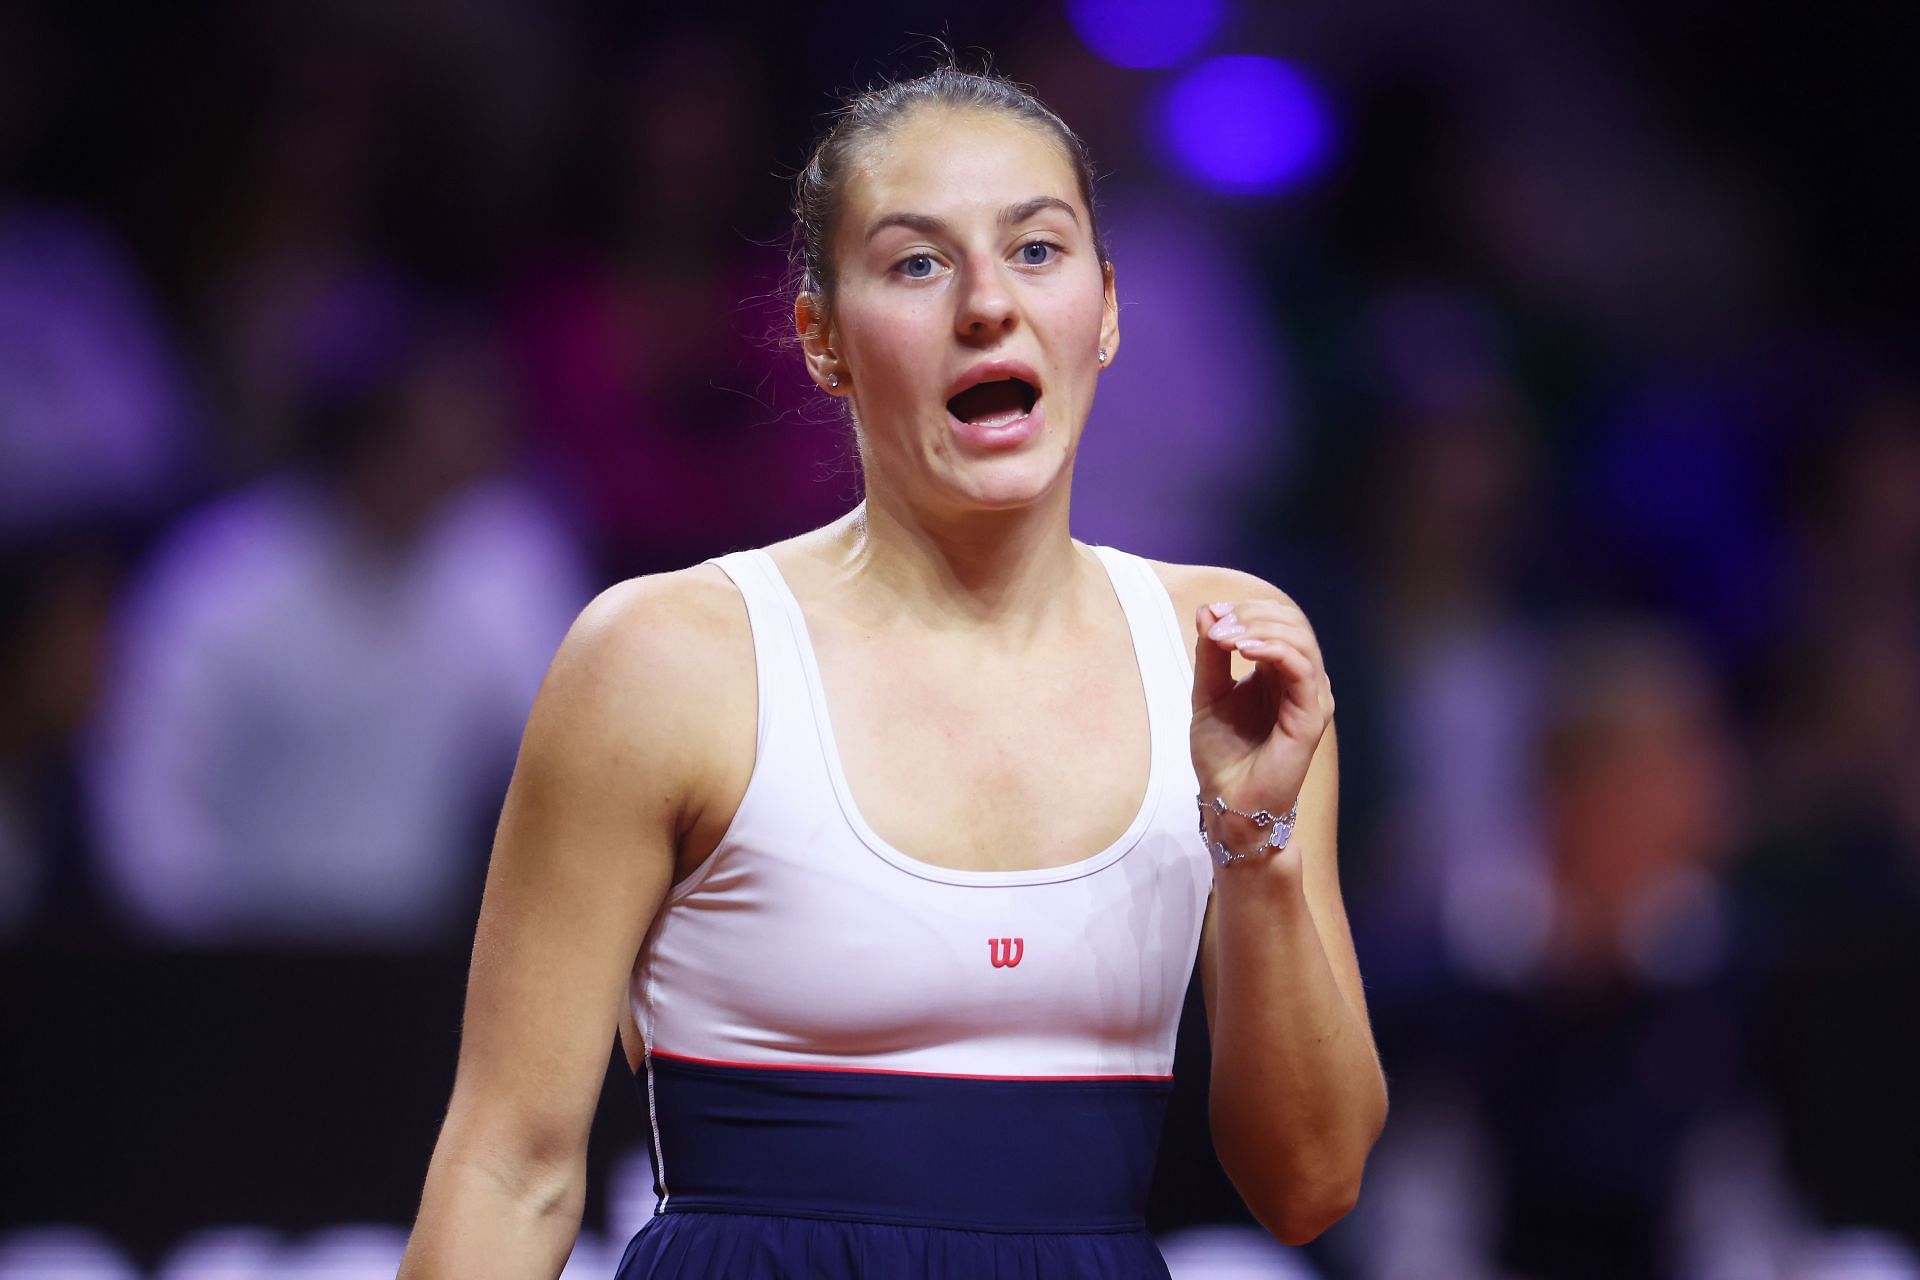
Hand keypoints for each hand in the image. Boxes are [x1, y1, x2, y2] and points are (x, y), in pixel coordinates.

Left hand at [1190, 597, 1334, 829]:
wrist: (1226, 801)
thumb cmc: (1221, 754)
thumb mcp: (1208, 693)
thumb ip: (1210, 653)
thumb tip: (1208, 609)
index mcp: (1280, 673)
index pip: (1279, 621)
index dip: (1247, 609)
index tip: (1212, 614)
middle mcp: (1302, 682)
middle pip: (1293, 624)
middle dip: (1252, 615)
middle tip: (1217, 627)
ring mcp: (1311, 699)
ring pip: (1301, 641)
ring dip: (1260, 629)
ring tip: (1226, 638)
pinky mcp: (1311, 718)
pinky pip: (1303, 670)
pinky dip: (1274, 650)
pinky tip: (1244, 651)